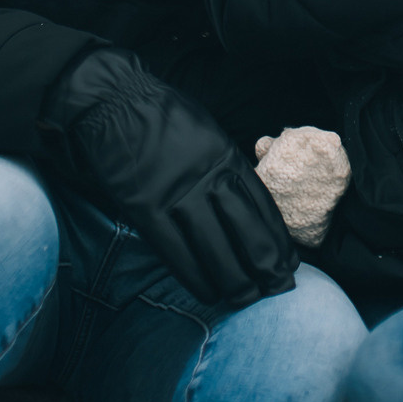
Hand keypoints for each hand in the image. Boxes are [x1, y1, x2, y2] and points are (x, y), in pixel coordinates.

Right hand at [37, 48, 297, 304]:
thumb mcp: (207, 130)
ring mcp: (176, 193)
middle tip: (277, 289)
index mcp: (226, 155)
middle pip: (246, 230)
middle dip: (266, 265)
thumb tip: (245, 200)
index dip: (279, 238)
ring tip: (246, 299)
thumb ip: (226, 164)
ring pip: (215, 247)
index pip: (263, 205)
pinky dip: (195, 276)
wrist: (112, 101)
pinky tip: (209, 292)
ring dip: (234, 279)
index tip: (290, 261)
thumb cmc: (161, 115)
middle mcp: (207, 176)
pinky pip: (176, 250)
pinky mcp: (145, 207)